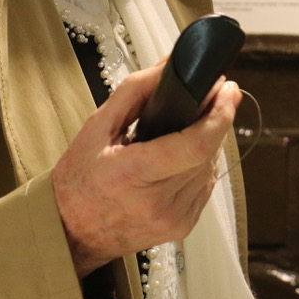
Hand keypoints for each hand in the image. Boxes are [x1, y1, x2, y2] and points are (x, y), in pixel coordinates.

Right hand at [52, 63, 240, 277]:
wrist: (71, 233)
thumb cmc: (78, 180)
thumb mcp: (95, 128)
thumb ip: (136, 91)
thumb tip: (173, 64)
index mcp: (131, 174)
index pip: (195, 146)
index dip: (219, 115)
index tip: (227, 90)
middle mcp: (156, 202)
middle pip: (208, 152)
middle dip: (215, 121)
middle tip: (211, 98)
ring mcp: (173, 219)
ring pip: (212, 168)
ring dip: (209, 143)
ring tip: (190, 128)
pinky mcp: (182, 227)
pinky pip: (206, 186)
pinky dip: (201, 166)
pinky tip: (183, 158)